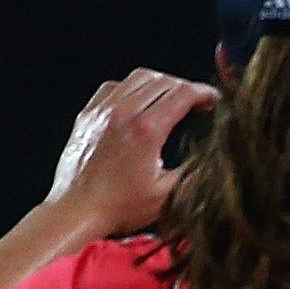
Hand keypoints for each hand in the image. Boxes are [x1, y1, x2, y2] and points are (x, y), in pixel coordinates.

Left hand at [44, 69, 217, 239]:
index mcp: (147, 130)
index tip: (213, 99)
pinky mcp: (88, 115)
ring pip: (138, 77)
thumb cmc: (118, 207)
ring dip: (160, 83)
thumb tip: (212, 157)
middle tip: (196, 102)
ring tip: (170, 98)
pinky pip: (114, 86)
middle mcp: (123, 113)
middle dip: (186, 87)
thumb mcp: (167, 194)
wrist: (76, 211)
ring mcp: (102, 111)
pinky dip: (132, 88)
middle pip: (163, 80)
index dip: (203, 93)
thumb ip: (193, 171)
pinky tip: (139, 103)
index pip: (182, 93)